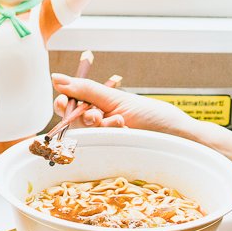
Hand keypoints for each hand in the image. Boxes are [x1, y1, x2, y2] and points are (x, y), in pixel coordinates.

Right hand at [51, 74, 197, 135]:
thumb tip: (55, 78)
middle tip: (96, 116)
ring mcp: (104, 139)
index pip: (68, 104)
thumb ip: (86, 89)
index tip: (63, 102)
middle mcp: (97, 122)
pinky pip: (98, 144)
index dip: (62, 104)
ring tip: (122, 122)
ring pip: (85, 132)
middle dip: (82, 116)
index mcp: (97, 105)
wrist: (176, 136)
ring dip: (102, 125)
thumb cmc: (151, 115)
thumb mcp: (116, 99)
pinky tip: (126, 131)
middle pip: (72, 120)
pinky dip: (111, 135)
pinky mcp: (110, 152)